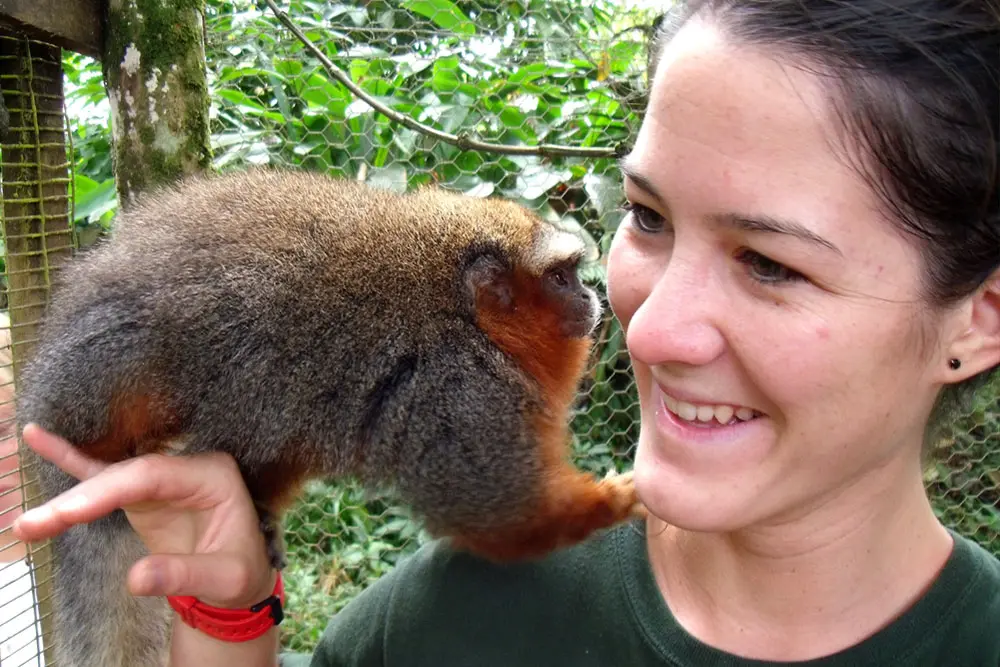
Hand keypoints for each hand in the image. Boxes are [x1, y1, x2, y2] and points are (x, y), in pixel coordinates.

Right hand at [12, 424, 274, 608]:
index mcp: (213, 475)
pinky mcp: (144, 492)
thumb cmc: (240, 572)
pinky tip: (38, 437)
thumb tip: (135, 579)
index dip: (107, 491)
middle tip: (32, 525)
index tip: (67, 514)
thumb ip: (184, 574)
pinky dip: (72, 462)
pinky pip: (105, 475)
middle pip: (124, 475)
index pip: (152, 475)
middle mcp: (186, 467)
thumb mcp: (226, 578)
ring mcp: (164, 477)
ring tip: (27, 521)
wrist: (242, 578)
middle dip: (77, 501)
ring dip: (68, 499)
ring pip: (108, 478)